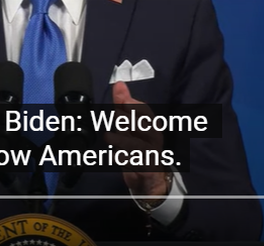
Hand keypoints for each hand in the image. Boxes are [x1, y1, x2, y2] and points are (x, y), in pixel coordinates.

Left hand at [107, 81, 169, 201]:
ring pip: (140, 147)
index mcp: (151, 126)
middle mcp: (154, 139)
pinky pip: (137, 166)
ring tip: (109, 136)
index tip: (124, 99)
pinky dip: (126, 161)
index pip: (146, 113)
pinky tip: (116, 156)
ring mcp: (151, 155)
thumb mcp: (131, 124)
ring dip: (124, 141)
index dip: (136, 106)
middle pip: (146, 128)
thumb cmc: (139, 146)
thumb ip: (123, 105)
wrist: (150, 178)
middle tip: (117, 113)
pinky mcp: (146, 171)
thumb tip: (119, 84)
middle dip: (132, 119)